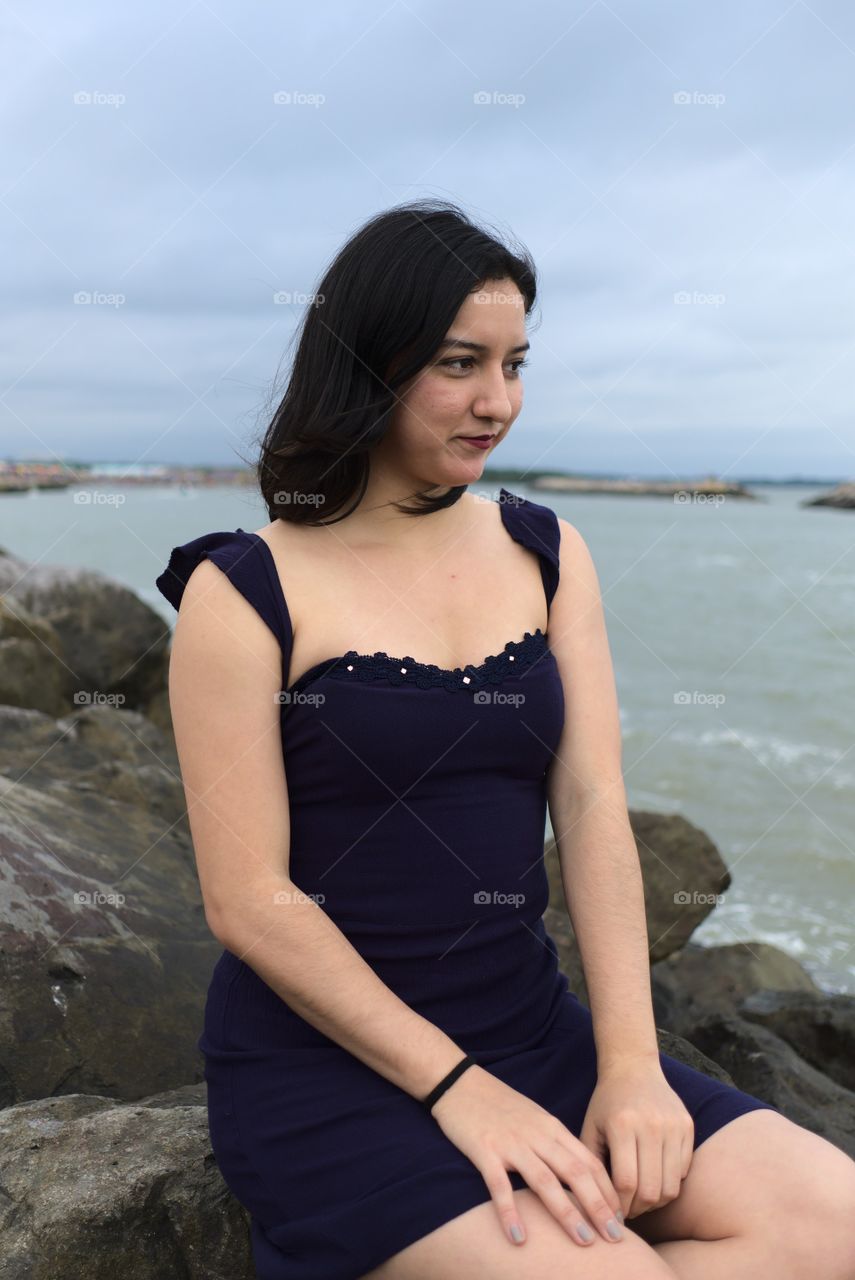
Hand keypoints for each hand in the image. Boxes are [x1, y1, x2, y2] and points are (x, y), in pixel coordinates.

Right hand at [430, 1064, 625, 1248]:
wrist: (459, 1081)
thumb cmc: (499, 1104)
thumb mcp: (535, 1118)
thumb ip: (555, 1144)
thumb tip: (581, 1177)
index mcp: (552, 1128)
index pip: (589, 1162)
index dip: (608, 1192)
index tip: (622, 1219)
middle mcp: (537, 1136)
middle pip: (575, 1173)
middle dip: (598, 1207)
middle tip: (616, 1237)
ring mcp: (510, 1143)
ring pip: (545, 1181)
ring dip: (567, 1213)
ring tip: (584, 1242)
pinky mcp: (484, 1150)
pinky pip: (499, 1185)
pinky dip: (510, 1212)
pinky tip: (519, 1238)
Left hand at [579, 1058, 694, 1220]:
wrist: (632, 1067)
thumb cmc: (606, 1103)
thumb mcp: (589, 1128)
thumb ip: (590, 1164)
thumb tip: (594, 1206)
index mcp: (623, 1125)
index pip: (626, 1183)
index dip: (621, 1206)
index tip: (613, 1212)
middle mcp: (651, 1125)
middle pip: (651, 1190)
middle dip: (638, 1209)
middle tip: (628, 1211)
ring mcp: (673, 1125)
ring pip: (671, 1187)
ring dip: (656, 1201)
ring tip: (641, 1199)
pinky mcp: (687, 1126)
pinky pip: (683, 1171)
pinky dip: (670, 1182)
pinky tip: (655, 1178)